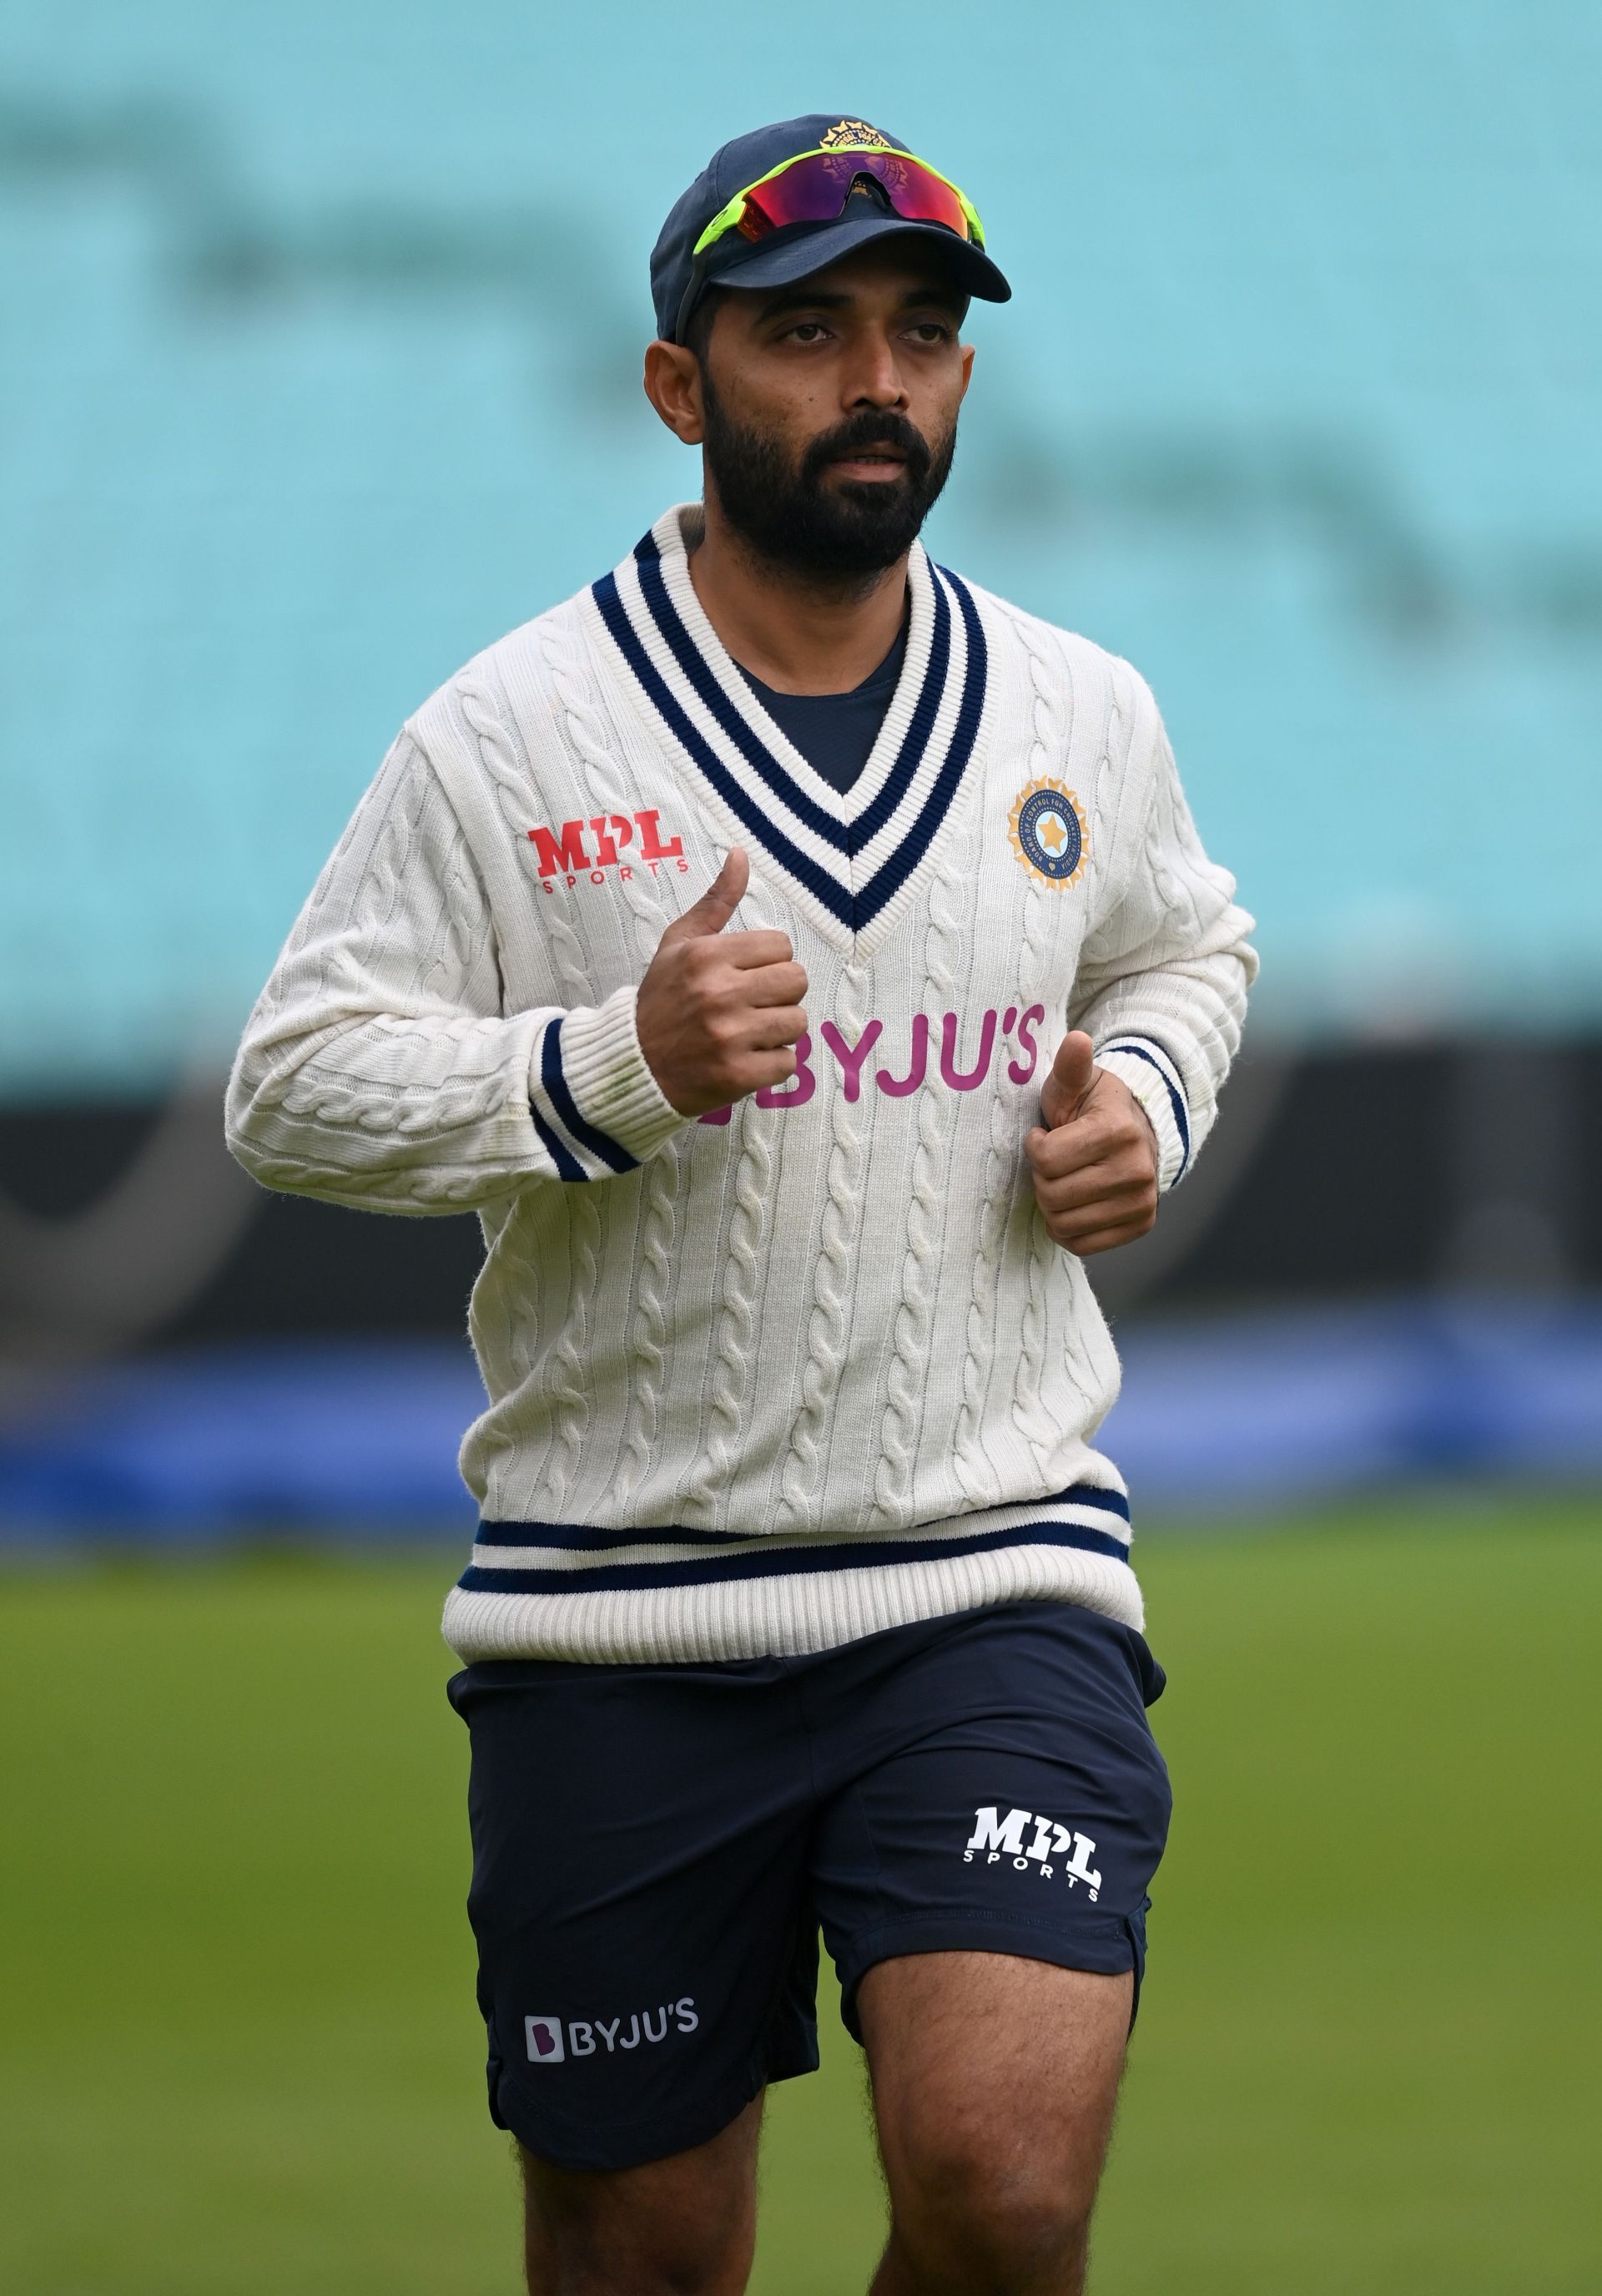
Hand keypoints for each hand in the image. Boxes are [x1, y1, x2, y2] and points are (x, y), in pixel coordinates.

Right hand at [636, 849, 809, 1116]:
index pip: (781, 945)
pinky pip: (789, 1062)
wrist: (632, 1066)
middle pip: (797, 980)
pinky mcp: (738, 1076)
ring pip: (797, 1021)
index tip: (746, 975)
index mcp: (706, 956)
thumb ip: (716, 902)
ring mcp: (729, 1037)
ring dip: (779, 1029)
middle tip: (753, 1004)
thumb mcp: (679, 945)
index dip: (768, 961)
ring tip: (748, 1032)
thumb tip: (741, 854)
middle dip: (780, 992)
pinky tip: (744, 1058)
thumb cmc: (662, 1000)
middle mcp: (719, 994)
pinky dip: (772, 1063)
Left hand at [1025, 1031, 1159, 1256]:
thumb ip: (1070, 1066)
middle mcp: (1136, 1170)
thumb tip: (1077, 1040)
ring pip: (1063, 1224)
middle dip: (1043, 1177)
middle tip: (1057, 1161)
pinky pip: (1082, 1244)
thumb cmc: (1094, 1107)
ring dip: (1052, 1205)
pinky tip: (1075, 1204)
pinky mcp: (1141, 1225)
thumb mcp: (1077, 1084)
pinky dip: (1068, 1229)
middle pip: (1052, 1195)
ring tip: (1066, 1180)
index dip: (1036, 1147)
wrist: (1140, 1132)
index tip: (1048, 1135)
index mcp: (1118, 1131)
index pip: (1046, 1158)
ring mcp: (1142, 1201)